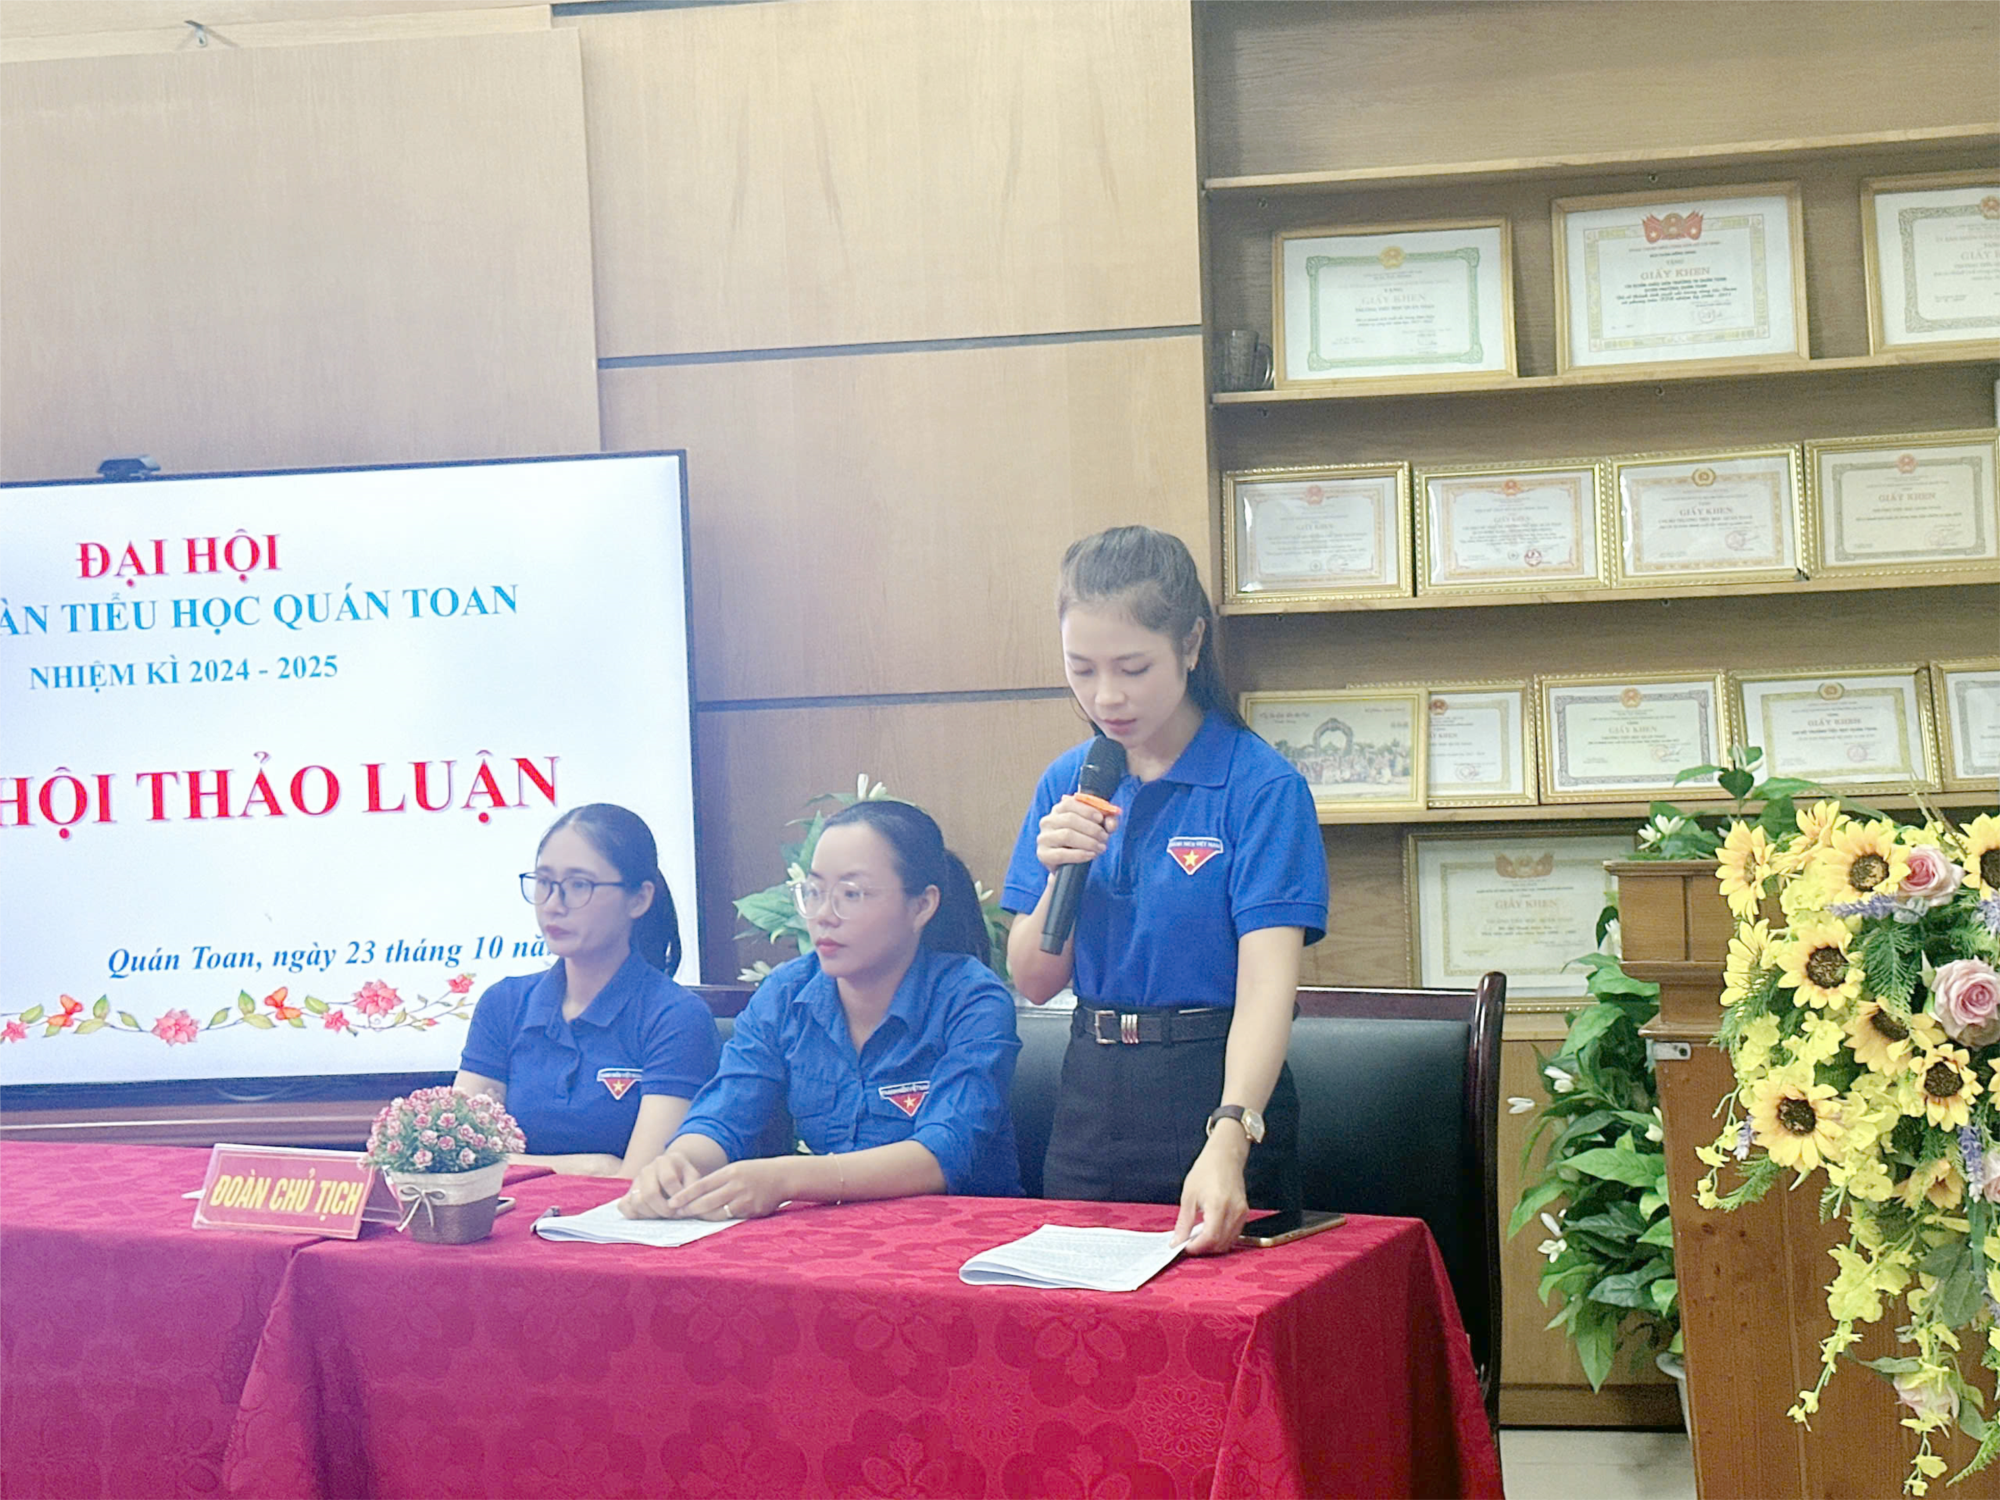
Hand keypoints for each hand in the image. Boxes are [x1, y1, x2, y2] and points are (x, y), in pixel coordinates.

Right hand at [619, 1150, 704, 1217]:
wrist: (674, 1174)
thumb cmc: (686, 1178)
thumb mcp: (694, 1179)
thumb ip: (692, 1190)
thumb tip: (682, 1207)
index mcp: (665, 1161)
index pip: (669, 1180)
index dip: (677, 1196)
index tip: (683, 1205)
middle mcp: (647, 1169)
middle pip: (650, 1193)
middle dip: (663, 1209)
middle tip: (672, 1214)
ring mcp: (636, 1181)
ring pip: (636, 1202)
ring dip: (651, 1214)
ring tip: (663, 1215)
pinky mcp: (628, 1193)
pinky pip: (623, 1206)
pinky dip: (635, 1215)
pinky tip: (649, 1215)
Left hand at [661, 1157, 797, 1220]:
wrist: (783, 1177)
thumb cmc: (755, 1172)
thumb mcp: (736, 1169)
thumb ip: (718, 1180)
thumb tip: (695, 1193)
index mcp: (730, 1172)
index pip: (702, 1185)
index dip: (685, 1195)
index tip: (672, 1202)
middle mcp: (736, 1185)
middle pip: (707, 1201)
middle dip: (690, 1209)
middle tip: (676, 1214)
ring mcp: (745, 1200)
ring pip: (718, 1213)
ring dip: (703, 1217)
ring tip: (692, 1218)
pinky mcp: (752, 1211)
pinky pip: (732, 1218)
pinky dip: (722, 1219)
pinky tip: (714, 1220)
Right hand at [1035, 794, 1118, 875]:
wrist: (1069, 866)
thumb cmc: (1083, 841)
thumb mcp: (1097, 828)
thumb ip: (1106, 822)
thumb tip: (1112, 822)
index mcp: (1058, 810)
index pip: (1069, 803)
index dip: (1086, 810)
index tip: (1101, 818)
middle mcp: (1047, 821)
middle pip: (1070, 819)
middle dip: (1091, 828)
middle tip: (1105, 837)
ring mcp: (1044, 838)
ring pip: (1067, 835)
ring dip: (1088, 841)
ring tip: (1101, 847)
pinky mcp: (1043, 855)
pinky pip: (1062, 854)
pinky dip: (1080, 854)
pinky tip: (1091, 855)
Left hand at [1172, 1130, 1249, 1254]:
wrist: (1224, 1156)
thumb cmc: (1205, 1171)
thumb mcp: (1189, 1196)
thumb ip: (1184, 1223)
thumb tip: (1177, 1242)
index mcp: (1218, 1206)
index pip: (1210, 1238)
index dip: (1196, 1247)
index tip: (1184, 1247)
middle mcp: (1234, 1211)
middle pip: (1220, 1243)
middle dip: (1203, 1248)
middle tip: (1188, 1243)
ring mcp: (1242, 1213)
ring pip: (1228, 1242)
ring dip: (1212, 1245)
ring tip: (1197, 1237)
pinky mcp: (1244, 1213)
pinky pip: (1234, 1234)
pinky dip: (1221, 1238)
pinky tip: (1209, 1231)